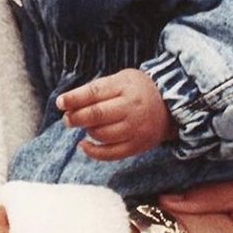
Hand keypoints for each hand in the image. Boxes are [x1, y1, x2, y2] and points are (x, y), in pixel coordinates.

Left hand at [57, 69, 174, 159]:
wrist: (171, 105)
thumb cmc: (138, 89)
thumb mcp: (121, 79)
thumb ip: (98, 89)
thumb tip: (69, 103)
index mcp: (125, 87)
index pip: (94, 92)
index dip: (74, 98)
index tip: (60, 103)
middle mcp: (131, 108)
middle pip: (96, 115)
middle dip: (75, 117)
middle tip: (67, 118)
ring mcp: (136, 129)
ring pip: (102, 134)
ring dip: (86, 131)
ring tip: (81, 126)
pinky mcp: (138, 146)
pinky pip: (111, 154)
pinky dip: (93, 152)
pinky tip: (84, 145)